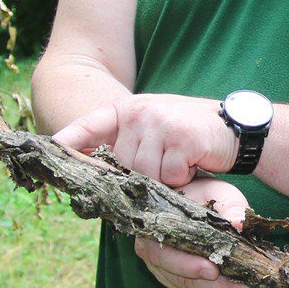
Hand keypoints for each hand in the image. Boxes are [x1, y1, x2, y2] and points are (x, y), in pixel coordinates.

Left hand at [53, 92, 237, 186]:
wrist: (237, 125)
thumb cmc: (190, 133)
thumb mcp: (153, 127)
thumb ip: (126, 141)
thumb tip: (92, 166)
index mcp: (129, 108)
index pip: (91, 124)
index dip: (70, 139)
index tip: (51, 147)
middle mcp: (141, 112)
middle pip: (122, 165)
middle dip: (141, 177)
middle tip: (165, 168)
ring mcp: (160, 123)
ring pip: (144, 174)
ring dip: (164, 179)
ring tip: (180, 163)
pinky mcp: (181, 139)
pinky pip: (170, 176)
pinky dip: (183, 178)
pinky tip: (193, 162)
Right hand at [131, 175, 257, 287]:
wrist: (193, 194)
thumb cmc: (202, 192)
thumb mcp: (217, 192)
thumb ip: (228, 206)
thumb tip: (240, 224)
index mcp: (155, 228)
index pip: (164, 254)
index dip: (188, 266)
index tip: (213, 271)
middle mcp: (152, 251)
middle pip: (178, 278)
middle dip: (213, 286)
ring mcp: (163, 267)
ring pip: (189, 287)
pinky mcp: (176, 276)